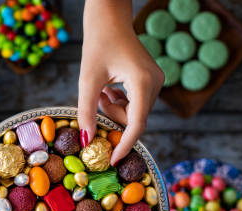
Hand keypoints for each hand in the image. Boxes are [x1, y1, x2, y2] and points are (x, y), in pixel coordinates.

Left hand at [78, 0, 163, 164]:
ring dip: (113, 108)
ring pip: (133, 113)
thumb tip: (86, 141)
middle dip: (112, 117)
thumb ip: (86, 111)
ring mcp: (155, 82)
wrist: (110, 19)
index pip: (136, 124)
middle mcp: (155, 83)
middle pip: (133, 119)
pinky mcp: (151, 81)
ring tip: (102, 89)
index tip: (113, 162)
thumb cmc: (98, 44)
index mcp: (143, 82)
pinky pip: (135, 104)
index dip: (124, 145)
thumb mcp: (87, 80)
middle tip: (97, 99)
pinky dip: (119, 101)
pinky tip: (109, 87)